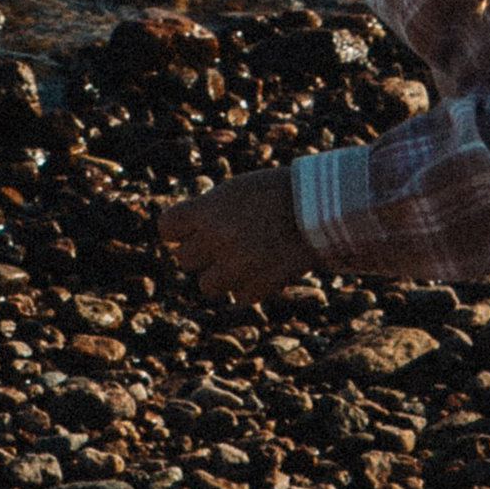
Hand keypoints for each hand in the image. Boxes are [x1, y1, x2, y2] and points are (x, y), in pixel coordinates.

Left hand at [158, 169, 310, 302]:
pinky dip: (248, 287)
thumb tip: (182, 236)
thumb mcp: (236, 191)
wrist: (322, 208)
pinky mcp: (258, 286)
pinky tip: (263, 268)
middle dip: (201, 252)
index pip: (167, 228)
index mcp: (208, 210)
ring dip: (221, 275)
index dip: (178, 229)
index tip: (190, 228)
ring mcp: (238, 266)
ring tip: (241, 260)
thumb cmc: (276, 193)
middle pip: (184, 259)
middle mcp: (218, 239)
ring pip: (207, 285)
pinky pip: (238, 297)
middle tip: (222, 242)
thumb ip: (206, 212)